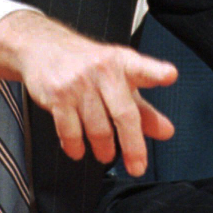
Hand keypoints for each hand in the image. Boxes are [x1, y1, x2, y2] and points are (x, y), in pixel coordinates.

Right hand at [0, 10, 176, 175]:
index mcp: (122, 63)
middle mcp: (102, 70)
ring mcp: (78, 83)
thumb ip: (143, 108)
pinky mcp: (58, 95)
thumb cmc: (87, 64)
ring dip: (104, 149)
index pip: (142, 68)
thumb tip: (165, 132)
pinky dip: (76, 147)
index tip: (169, 75)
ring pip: (98, 129)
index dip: (156, 72)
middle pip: (124, 114)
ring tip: (106, 154)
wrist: (42, 47)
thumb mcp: (119, 79)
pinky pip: (70, 132)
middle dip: (133, 146)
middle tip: (137, 166)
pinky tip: (79, 149)